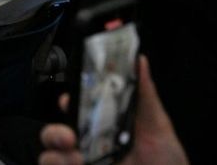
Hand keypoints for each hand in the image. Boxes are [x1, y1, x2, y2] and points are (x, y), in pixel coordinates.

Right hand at [38, 56, 188, 164]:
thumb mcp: (158, 125)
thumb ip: (145, 93)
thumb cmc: (166, 161)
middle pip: (56, 129)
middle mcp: (90, 144)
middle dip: (55, 130)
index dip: (68, 100)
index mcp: (105, 125)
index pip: (76, 107)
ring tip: (78, 157)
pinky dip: (59, 163)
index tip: (70, 100)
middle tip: (71, 135)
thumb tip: (139, 61)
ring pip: (50, 152)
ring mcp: (83, 160)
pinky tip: (78, 164)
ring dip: (57, 151)